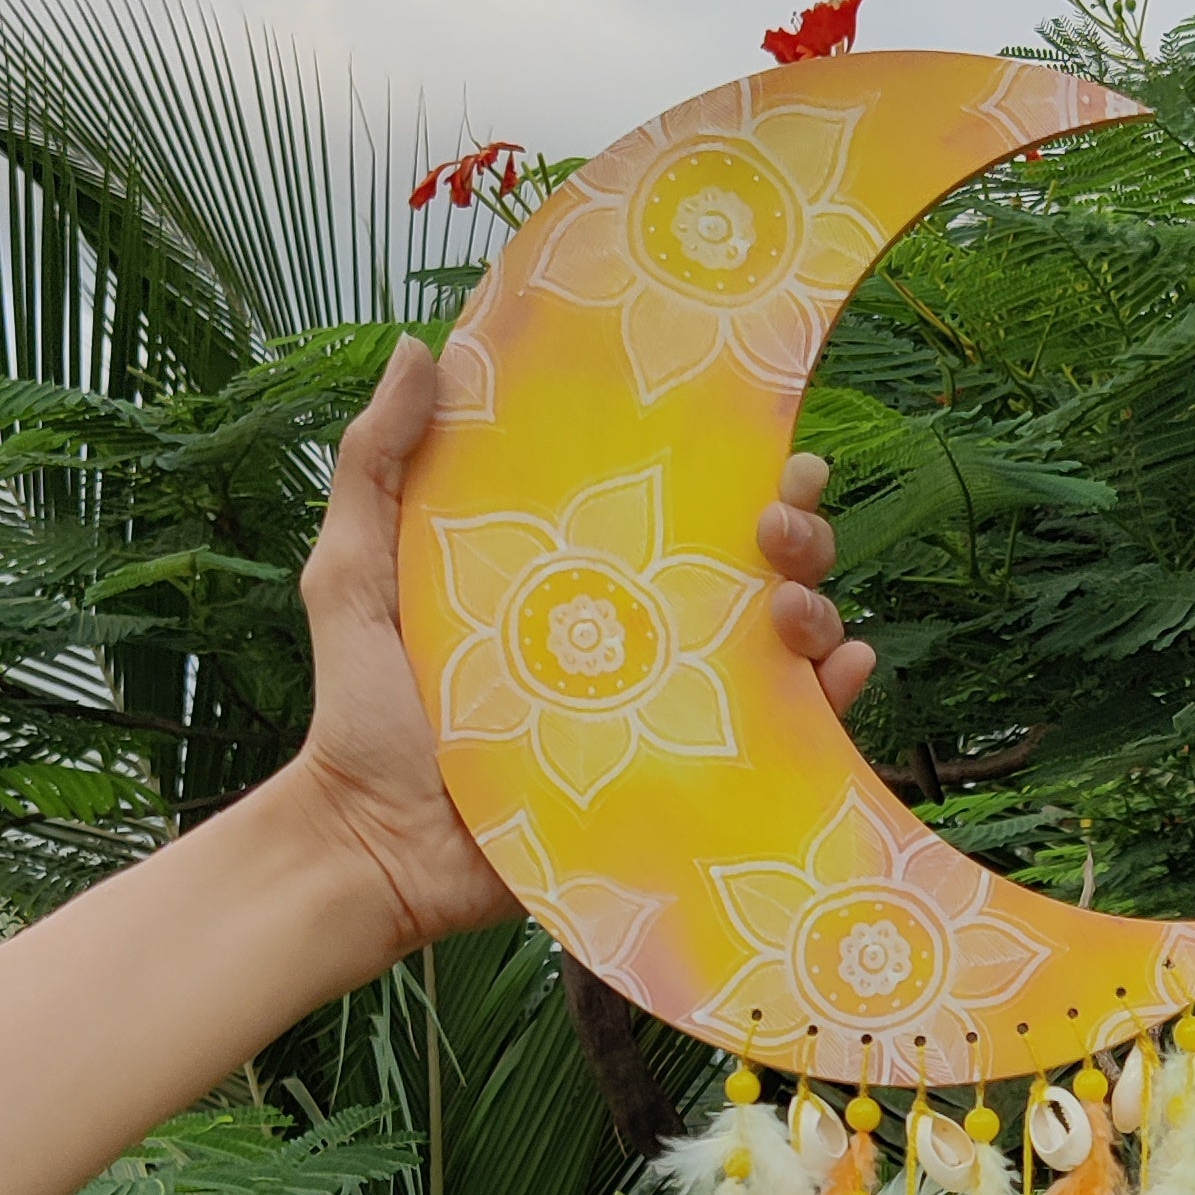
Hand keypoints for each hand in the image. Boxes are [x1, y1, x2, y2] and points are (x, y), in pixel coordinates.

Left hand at [288, 340, 859, 962]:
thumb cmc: (365, 712)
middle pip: (754, 564)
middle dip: (794, 529)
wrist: (376, 846)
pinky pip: (786, 737)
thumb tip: (418, 349)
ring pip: (783, 641)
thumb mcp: (356, 571)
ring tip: (790, 607)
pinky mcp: (684, 778)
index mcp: (581, 571)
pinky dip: (833, 700)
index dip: (736, 464)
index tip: (758, 439)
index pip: (681, 502)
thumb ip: (378, 464)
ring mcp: (670, 707)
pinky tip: (839, 669)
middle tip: (775, 526)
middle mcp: (641, 631)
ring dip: (813, 605)